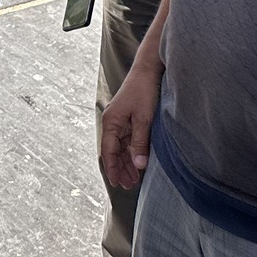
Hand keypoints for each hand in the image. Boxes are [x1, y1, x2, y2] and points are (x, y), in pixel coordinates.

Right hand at [100, 60, 161, 189]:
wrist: (148, 70)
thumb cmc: (144, 90)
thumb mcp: (144, 119)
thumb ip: (140, 142)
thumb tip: (139, 165)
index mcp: (111, 123)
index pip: (108, 152)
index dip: (113, 169)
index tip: (117, 184)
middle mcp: (112, 123)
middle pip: (113, 152)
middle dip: (120, 169)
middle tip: (128, 186)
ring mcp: (120, 121)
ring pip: (120, 147)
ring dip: (126, 162)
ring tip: (134, 179)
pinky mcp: (128, 119)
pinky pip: (127, 140)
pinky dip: (131, 152)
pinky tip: (138, 162)